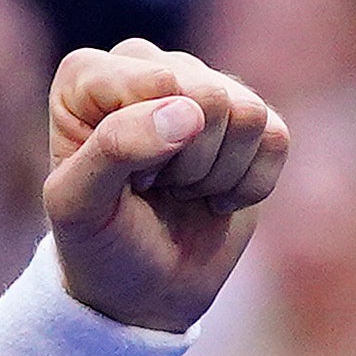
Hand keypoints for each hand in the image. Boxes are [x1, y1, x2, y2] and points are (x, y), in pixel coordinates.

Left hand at [42, 41, 288, 334]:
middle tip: (152, 188)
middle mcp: (146, 66)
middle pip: (210, 96)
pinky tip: (212, 196)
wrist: (141, 288)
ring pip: (247, 114)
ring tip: (179, 190)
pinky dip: (248, 185)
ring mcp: (202, 86)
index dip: (148, 146)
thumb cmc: (98, 243)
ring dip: (215, 174)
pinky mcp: (249, 119)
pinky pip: (276, 138)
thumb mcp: (79, 206)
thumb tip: (188, 112)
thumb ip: (114, 148)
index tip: (122, 180)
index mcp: (87, 76)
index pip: (157, 83)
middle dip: (186, 162)